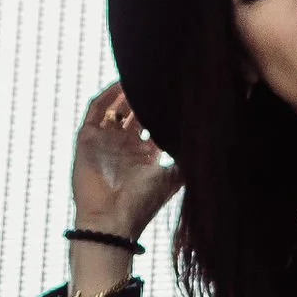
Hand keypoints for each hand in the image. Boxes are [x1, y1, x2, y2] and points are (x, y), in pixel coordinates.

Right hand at [71, 82, 180, 244]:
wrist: (111, 221)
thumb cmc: (142, 204)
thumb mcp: (172, 177)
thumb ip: (187, 157)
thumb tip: (210, 138)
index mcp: (144, 155)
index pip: (152, 123)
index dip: (161, 108)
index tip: (175, 90)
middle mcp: (123, 147)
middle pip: (133, 112)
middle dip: (144, 96)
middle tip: (158, 77)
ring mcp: (104, 142)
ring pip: (114, 108)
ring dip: (125, 93)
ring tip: (139, 76)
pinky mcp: (86, 140)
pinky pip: (95, 110)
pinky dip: (107, 96)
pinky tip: (120, 83)